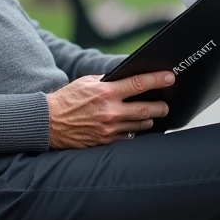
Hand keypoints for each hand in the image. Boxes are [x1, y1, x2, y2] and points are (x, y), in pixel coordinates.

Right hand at [46, 71, 174, 148]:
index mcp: (105, 92)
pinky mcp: (106, 142)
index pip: (138, 84)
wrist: (49, 123)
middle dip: (160, 106)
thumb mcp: (87, 82)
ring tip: (152, 115)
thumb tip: (128, 78)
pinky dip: (134, 132)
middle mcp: (110, 111)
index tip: (170, 78)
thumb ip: (108, 81)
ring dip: (148, 120)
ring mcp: (109, 129)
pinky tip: (136, 127)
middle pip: (145, 109)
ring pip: (139, 125)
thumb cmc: (68, 99)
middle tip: (166, 105)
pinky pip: (128, 137)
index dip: (157, 80)